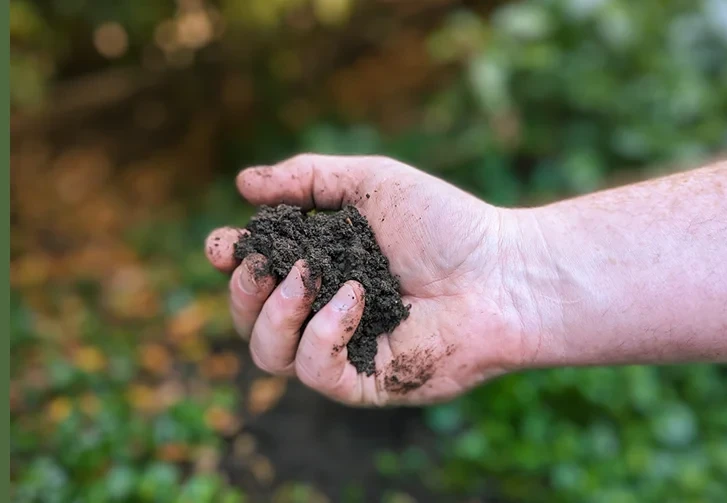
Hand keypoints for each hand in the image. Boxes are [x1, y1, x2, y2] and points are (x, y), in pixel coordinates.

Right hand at [205, 154, 532, 405]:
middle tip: (263, 261)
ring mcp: (344, 348)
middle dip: (243, 289)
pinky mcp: (366, 381)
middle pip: (250, 318)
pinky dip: (322, 332)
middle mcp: (325, 310)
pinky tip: (353, 299)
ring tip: (309, 276)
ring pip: (269, 353)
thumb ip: (308, 178)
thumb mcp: (371, 183)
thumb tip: (243, 182)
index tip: (224, 244)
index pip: (256, 275)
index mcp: (322, 267)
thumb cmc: (445, 224)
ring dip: (274, 312)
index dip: (230, 262)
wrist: (502, 271)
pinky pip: (314, 372)